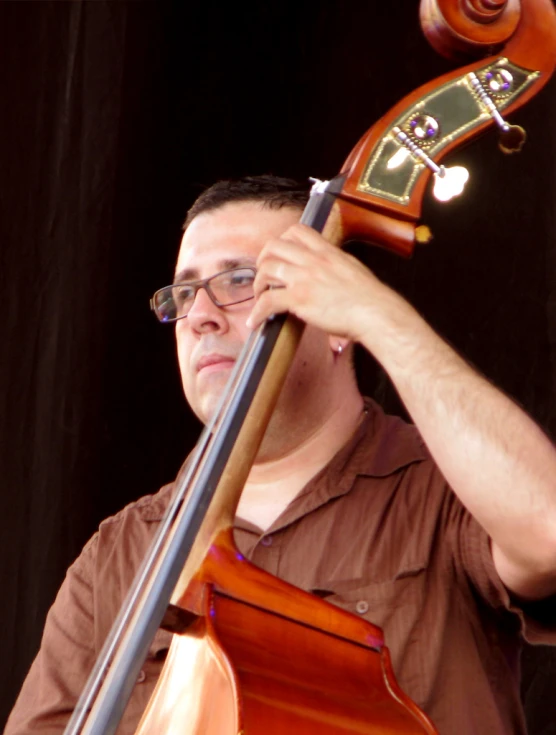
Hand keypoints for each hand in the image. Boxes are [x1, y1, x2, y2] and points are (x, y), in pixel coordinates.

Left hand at [246, 223, 409, 347]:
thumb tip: (330, 275)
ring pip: (266, 269)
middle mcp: (313, 260)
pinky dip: (256, 312)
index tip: (279, 255)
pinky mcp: (299, 299)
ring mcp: (304, 278)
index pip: (297, 231)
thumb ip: (337, 267)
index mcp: (327, 252)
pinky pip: (267, 301)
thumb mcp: (353, 269)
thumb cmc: (371, 298)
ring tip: (260, 297)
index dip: (282, 240)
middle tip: (264, 274)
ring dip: (258, 284)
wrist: (376, 312)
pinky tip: (255, 322)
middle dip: (263, 259)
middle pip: (274, 246)